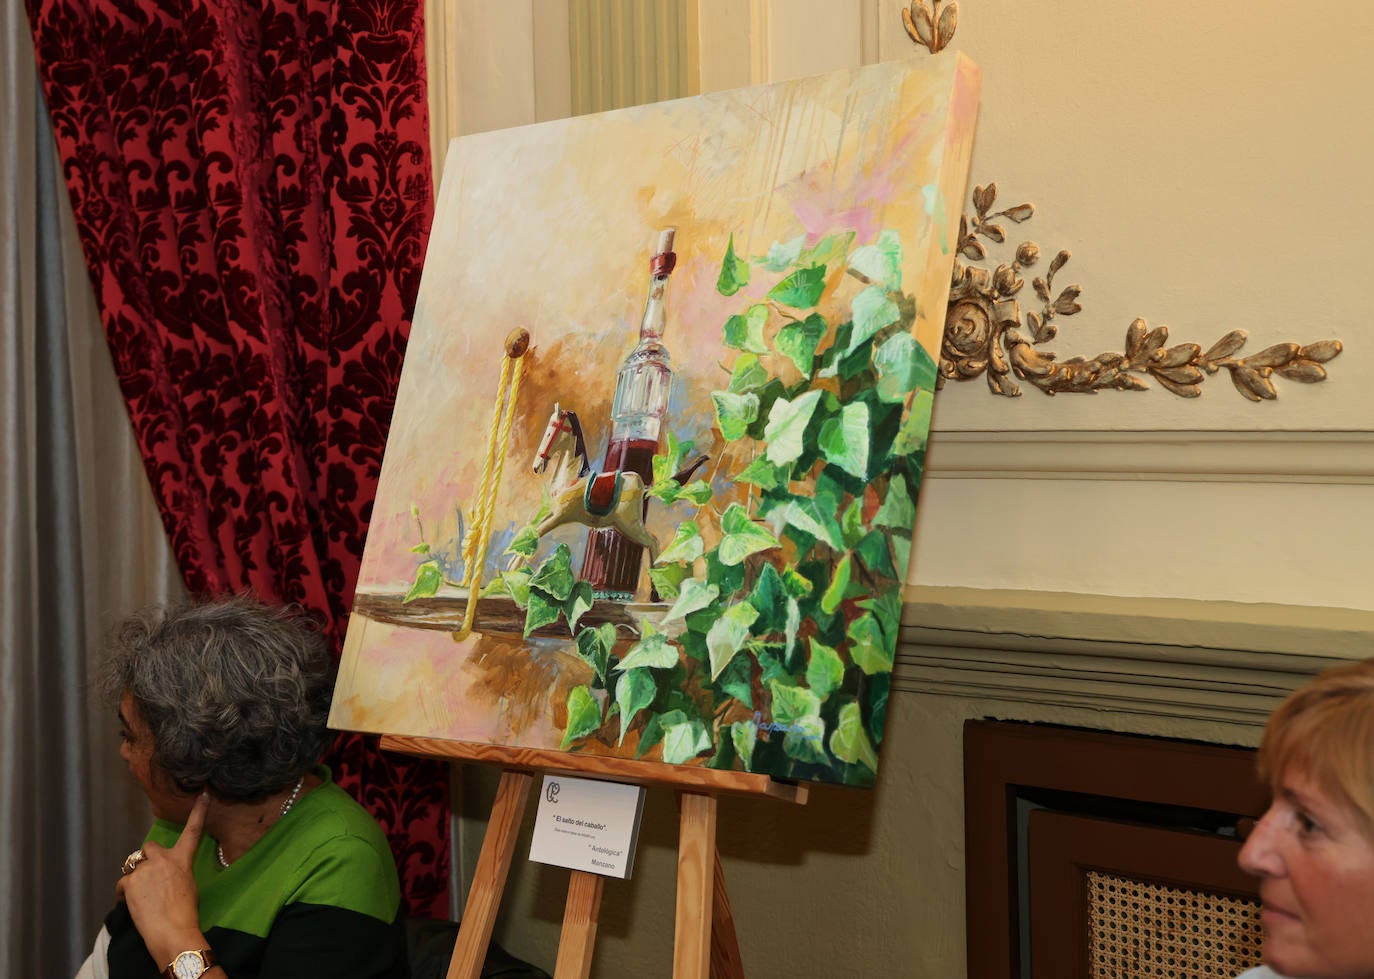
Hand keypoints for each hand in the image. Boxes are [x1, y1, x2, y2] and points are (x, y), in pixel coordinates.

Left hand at [117, 792, 211, 965]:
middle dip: (147, 859)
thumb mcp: (188, 885)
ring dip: (136, 879)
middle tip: (150, 876)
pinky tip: (133, 904)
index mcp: (182, 860)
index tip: (203, 795)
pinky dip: (125, 893)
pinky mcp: (129, 882)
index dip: (198, 812)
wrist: (171, 930)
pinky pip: (123, 883)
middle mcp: (163, 859)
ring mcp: (145, 869)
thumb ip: (176, 871)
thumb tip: (165, 873)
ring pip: (134, 868)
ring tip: (144, 898)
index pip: (193, 831)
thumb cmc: (184, 912)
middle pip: (150, 848)